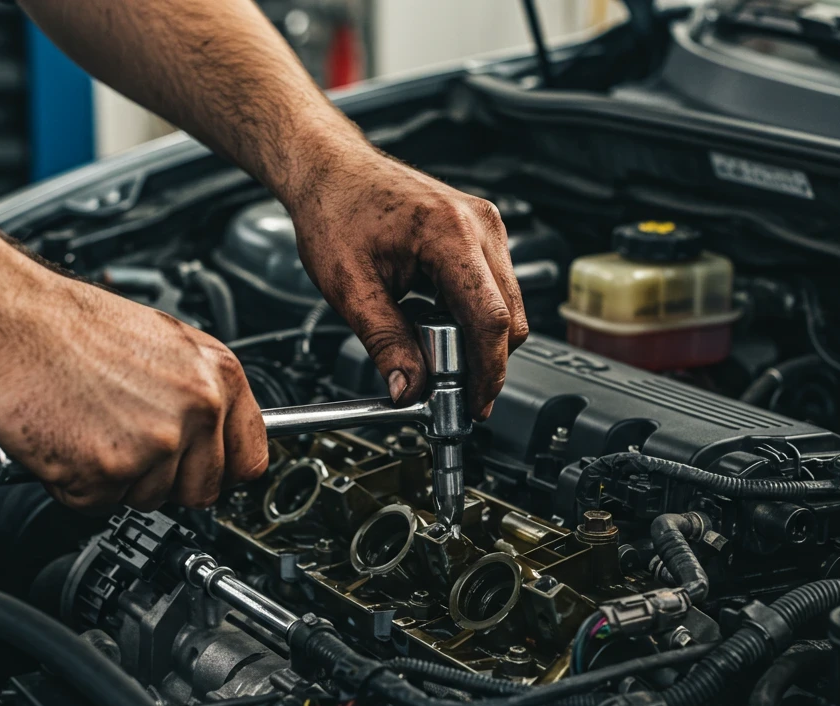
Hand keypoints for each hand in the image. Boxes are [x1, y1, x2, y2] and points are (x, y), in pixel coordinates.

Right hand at [0, 274, 267, 510]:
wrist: (8, 320)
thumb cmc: (71, 325)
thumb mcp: (164, 343)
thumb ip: (198, 392)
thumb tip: (215, 430)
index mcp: (217, 376)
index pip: (250, 459)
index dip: (222, 472)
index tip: (206, 473)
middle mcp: (196, 411)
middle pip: (201, 491)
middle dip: (165, 481)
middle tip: (127, 445)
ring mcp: (154, 446)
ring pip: (149, 500)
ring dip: (116, 480)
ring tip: (90, 428)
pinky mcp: (107, 472)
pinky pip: (98, 504)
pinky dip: (74, 485)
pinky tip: (66, 440)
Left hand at [286, 145, 527, 418]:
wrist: (329, 169)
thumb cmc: (335, 210)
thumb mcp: (351, 289)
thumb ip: (386, 344)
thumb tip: (410, 390)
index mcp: (450, 234)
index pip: (490, 320)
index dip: (487, 372)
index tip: (476, 403)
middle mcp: (480, 224)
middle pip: (509, 317)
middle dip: (484, 360)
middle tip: (447, 386)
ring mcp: (485, 225)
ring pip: (507, 305)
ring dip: (477, 337)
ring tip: (431, 347)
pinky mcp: (481, 230)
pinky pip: (494, 287)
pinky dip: (472, 314)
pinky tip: (435, 318)